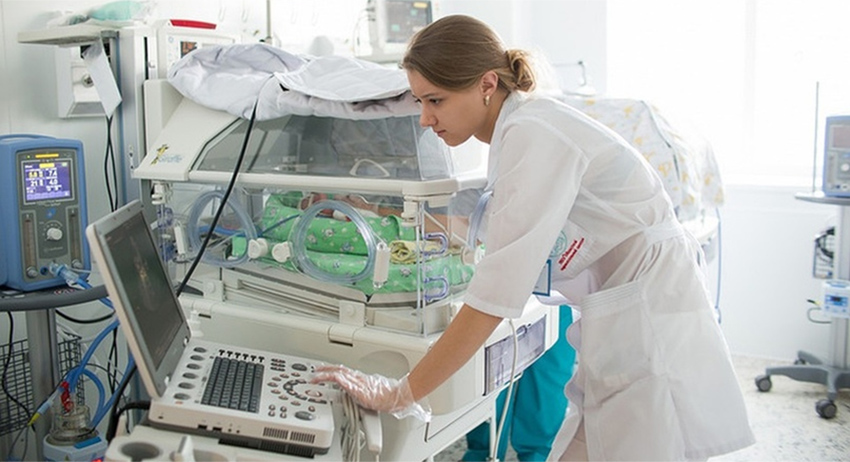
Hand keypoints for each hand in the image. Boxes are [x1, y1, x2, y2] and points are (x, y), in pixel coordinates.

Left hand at [311, 365, 430, 421]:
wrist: (395, 397)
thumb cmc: (385, 397)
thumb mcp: (367, 393)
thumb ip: (357, 393)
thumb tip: (350, 396)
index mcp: (358, 378)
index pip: (341, 371)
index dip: (329, 370)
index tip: (320, 370)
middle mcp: (357, 378)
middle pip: (338, 370)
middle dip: (324, 370)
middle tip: (313, 372)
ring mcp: (358, 383)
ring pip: (339, 374)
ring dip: (326, 375)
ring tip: (315, 377)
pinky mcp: (360, 389)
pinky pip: (347, 383)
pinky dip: (338, 379)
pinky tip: (331, 379)